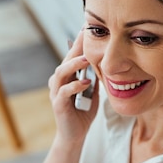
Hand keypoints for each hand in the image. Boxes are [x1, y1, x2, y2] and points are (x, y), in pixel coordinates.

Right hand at [47, 30, 99, 145]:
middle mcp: (59, 81)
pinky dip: (75, 86)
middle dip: (76, 46)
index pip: (73, 55)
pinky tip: (85, 83)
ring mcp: (56, 92)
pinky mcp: (58, 105)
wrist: (74, 135)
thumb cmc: (83, 112)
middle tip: (85, 33)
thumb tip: (105, 63)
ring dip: (74, 64)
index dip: (79, 41)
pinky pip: (64, 92)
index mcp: (67, 76)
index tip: (88, 27)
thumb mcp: (92, 92)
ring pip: (61, 73)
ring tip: (86, 58)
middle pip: (66, 59)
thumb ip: (95, 77)